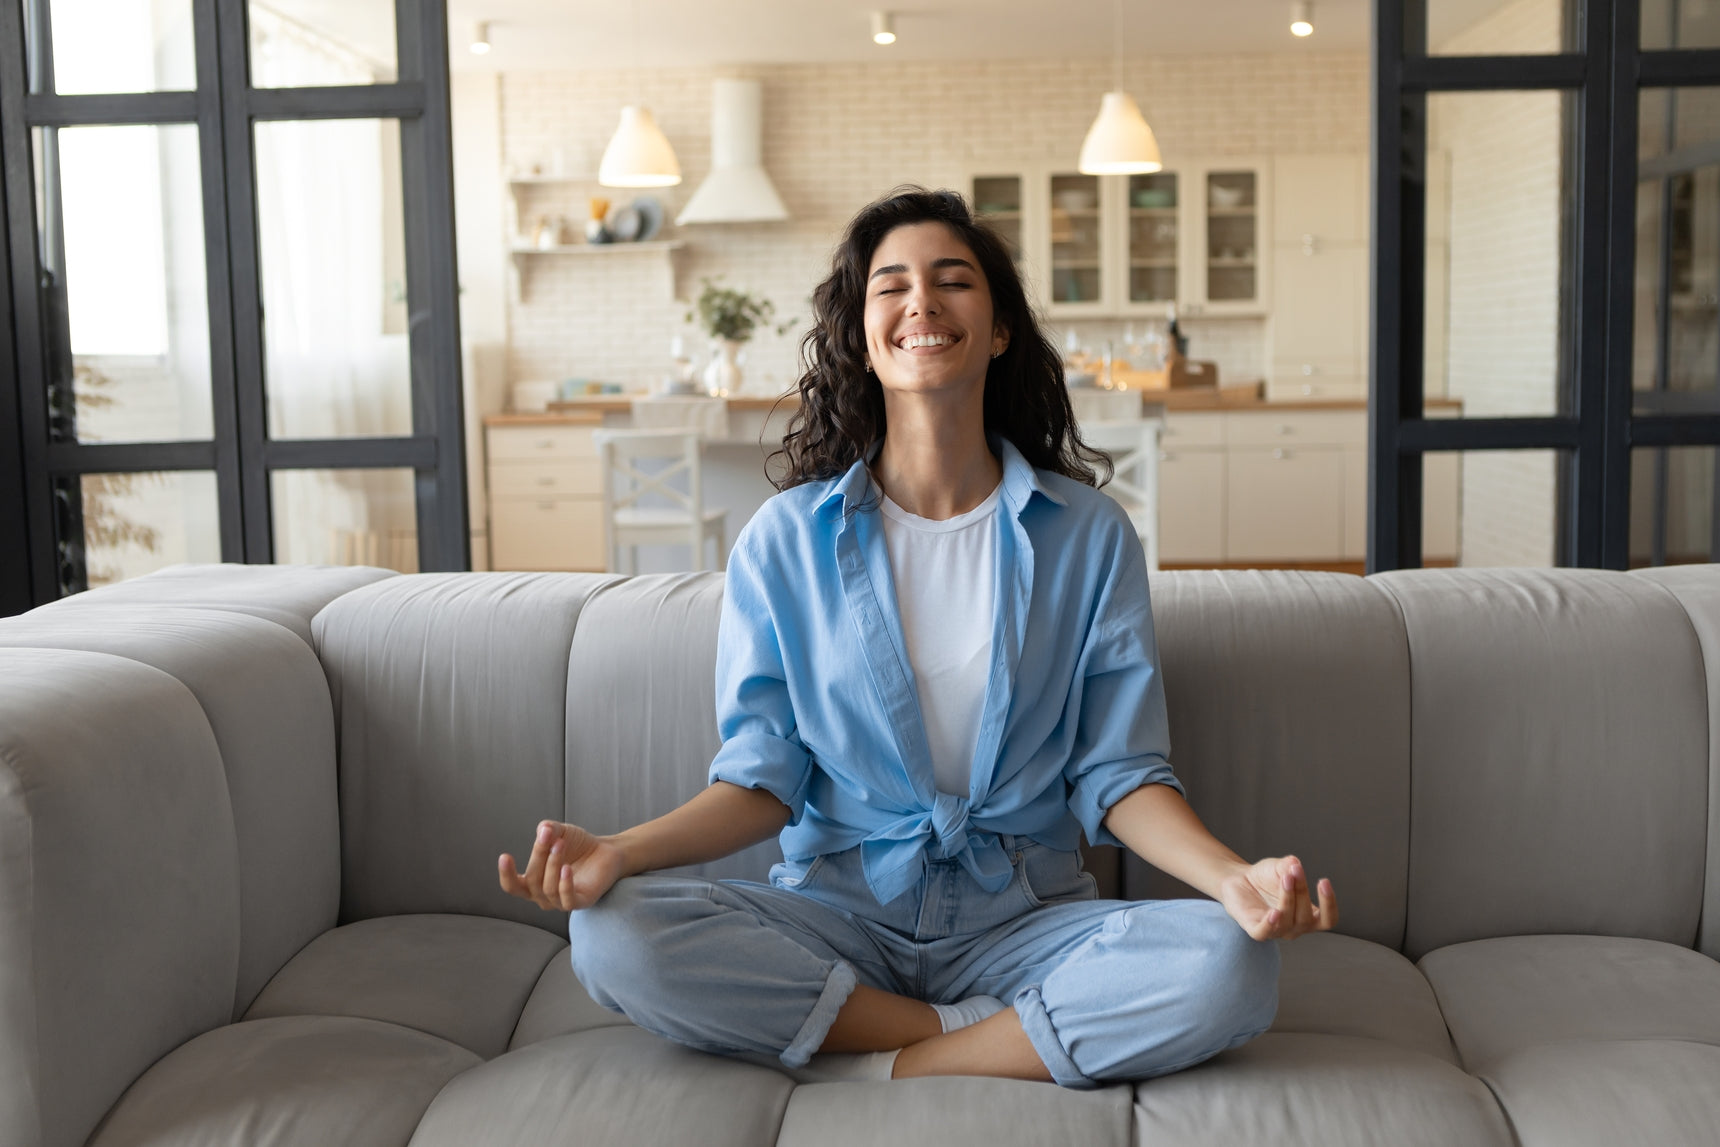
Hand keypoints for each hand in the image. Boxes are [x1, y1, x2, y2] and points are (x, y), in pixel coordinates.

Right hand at [498, 821, 626, 911]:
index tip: (505, 856)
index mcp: (533, 883)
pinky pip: (567, 900)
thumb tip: (543, 829)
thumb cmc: (578, 845)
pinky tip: (567, 867)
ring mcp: (561, 901)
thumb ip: (548, 829)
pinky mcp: (581, 902)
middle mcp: (544, 895)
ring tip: (561, 843)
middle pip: (532, 881)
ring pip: (547, 889)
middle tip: (548, 835)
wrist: (606, 851)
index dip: (506, 874)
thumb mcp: (560, 832)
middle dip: (538, 856)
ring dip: (552, 864)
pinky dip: (565, 884)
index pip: (513, 886)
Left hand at [1216, 855, 1337, 940]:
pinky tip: (1274, 912)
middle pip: (1306, 917)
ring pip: (1287, 922)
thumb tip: (1294, 864)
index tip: (1324, 881)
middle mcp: (1295, 927)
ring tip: (1285, 878)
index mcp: (1309, 915)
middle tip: (1295, 870)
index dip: (1329, 904)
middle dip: (1302, 891)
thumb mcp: (1281, 867)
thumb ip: (1290, 866)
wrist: (1239, 879)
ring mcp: (1276, 931)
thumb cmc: (1266, 877)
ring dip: (1288, 899)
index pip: (1328, 920)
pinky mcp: (1256, 931)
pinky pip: (1265, 932)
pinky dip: (1270, 924)